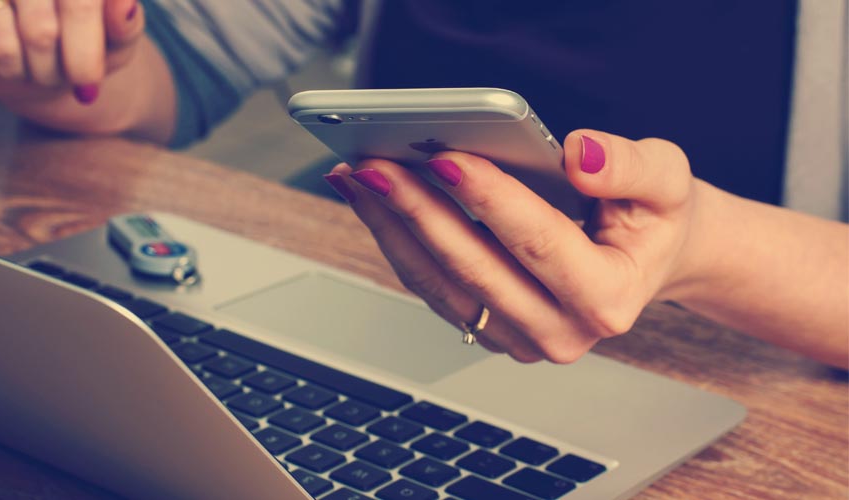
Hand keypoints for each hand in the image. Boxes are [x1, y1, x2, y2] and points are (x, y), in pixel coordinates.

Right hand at [0, 0, 143, 103]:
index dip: (83, 55)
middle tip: (56, 73)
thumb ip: (124, 25)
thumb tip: (123, 5)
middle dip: (53, 71)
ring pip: (1, 47)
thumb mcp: (115, 38)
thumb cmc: (85, 41)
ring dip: (20, 74)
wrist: (41, 53)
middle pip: (40, 33)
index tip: (87, 86)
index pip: (79, 5)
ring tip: (27, 65)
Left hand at [325, 130, 697, 362]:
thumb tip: (578, 156)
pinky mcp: (490, 329)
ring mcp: (519, 338)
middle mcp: (561, 332)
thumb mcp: (667, 181)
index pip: (538, 244)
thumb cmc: (652, 219)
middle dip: (419, 211)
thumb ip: (631, 167)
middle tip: (375, 165)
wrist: (645, 258)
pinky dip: (398, 241)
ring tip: (358, 178)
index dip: (489, 199)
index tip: (445, 157)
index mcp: (608, 298)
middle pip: (475, 269)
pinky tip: (374, 201)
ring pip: (440, 284)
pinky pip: (433, 288)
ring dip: (393, 228)